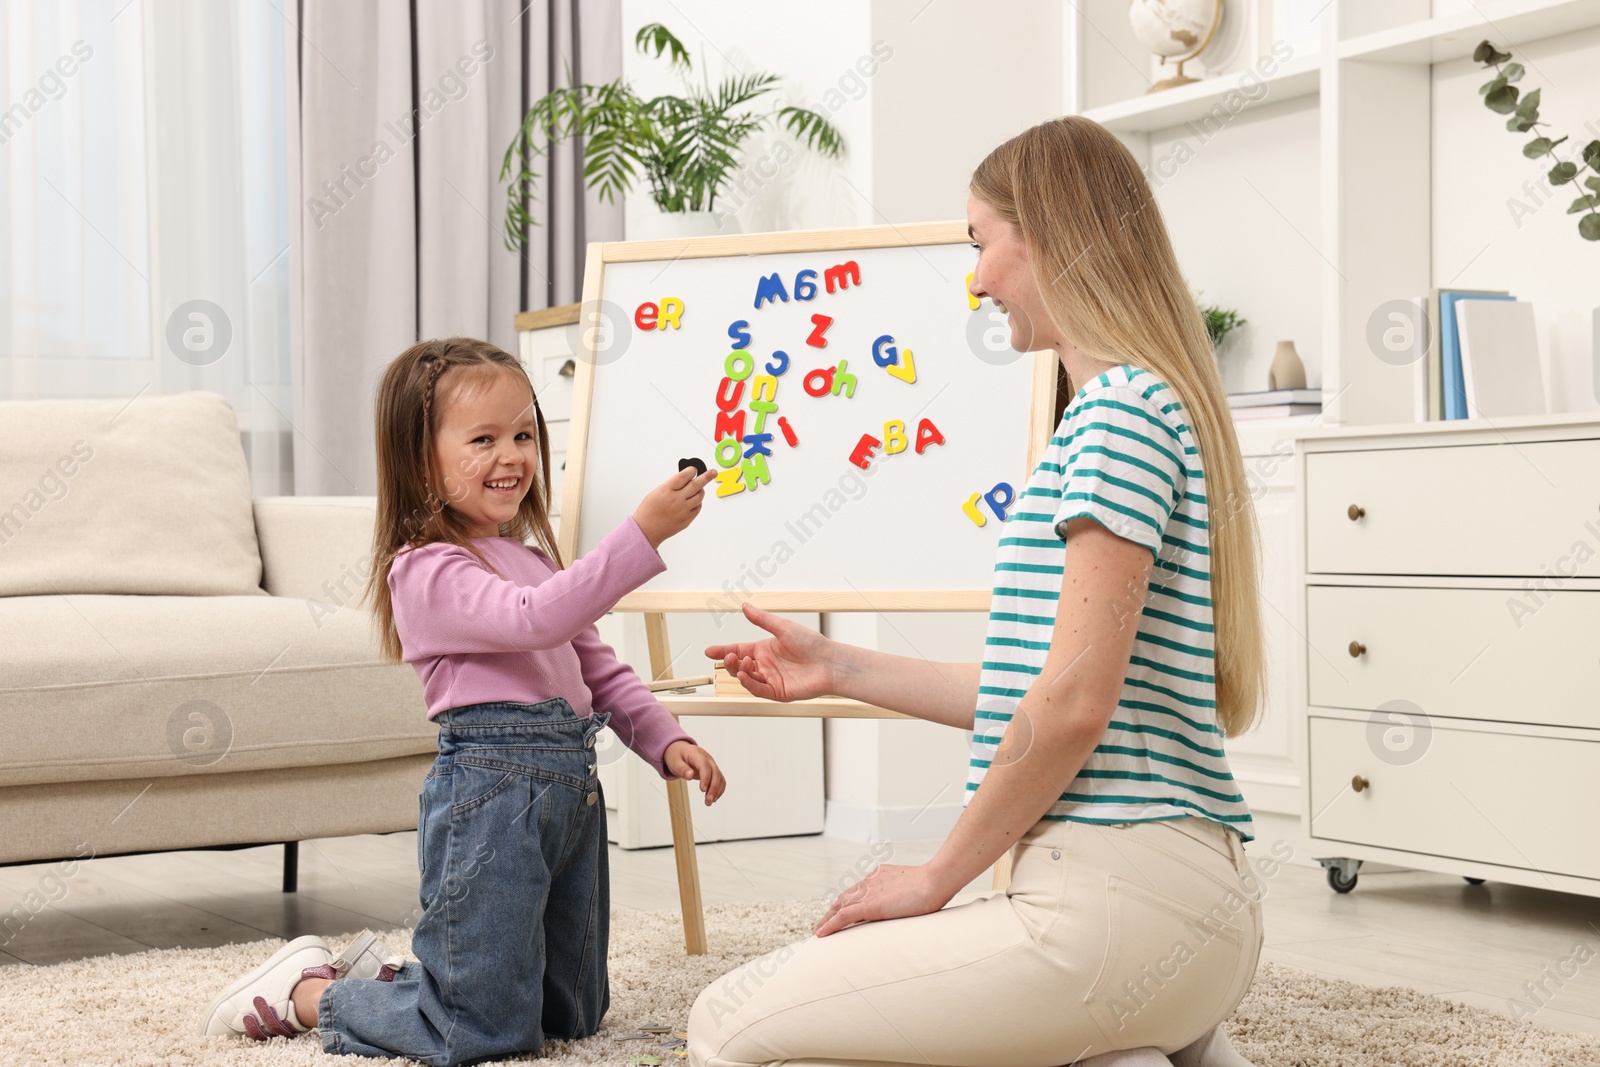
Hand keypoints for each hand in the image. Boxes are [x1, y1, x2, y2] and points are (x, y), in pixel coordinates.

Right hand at [633, 467, 716, 548]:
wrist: (646, 530)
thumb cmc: (649, 511)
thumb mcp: (656, 492)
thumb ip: (671, 486)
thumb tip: (686, 479)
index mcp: (666, 490)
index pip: (684, 476)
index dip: (691, 470)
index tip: (694, 469)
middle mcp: (676, 500)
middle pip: (696, 485)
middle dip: (706, 476)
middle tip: (713, 472)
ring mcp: (683, 510)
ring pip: (699, 496)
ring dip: (701, 490)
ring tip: (699, 488)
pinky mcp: (687, 520)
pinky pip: (697, 508)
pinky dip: (697, 502)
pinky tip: (693, 501)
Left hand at [663, 741, 725, 804]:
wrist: (680, 750)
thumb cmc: (677, 755)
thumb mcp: (674, 761)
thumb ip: (682, 769)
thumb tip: (690, 776)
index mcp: (697, 754)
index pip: (705, 766)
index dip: (706, 777)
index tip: (702, 790)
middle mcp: (708, 759)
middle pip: (715, 772)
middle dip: (713, 787)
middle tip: (708, 801)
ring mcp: (712, 764)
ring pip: (719, 777)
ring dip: (716, 790)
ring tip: (708, 802)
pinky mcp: (713, 770)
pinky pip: (720, 779)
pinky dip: (718, 789)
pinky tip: (713, 798)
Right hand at [704, 602, 835, 702]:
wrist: (830, 663)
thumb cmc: (812, 644)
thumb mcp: (783, 627)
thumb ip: (762, 619)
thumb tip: (745, 606)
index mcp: (765, 649)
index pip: (739, 650)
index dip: (723, 651)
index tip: (709, 651)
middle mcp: (766, 665)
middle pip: (739, 665)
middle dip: (730, 661)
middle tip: (729, 656)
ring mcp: (771, 679)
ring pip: (746, 678)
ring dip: (739, 671)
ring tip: (740, 662)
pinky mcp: (777, 692)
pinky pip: (758, 689)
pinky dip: (748, 683)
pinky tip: (744, 675)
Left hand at [811, 863, 956, 936]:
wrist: (935, 880)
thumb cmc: (933, 884)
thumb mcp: (914, 887)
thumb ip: (904, 894)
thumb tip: (906, 904)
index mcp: (880, 876)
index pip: (857, 890)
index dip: (846, 902)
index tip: (840, 911)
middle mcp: (870, 881)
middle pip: (844, 897)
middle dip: (832, 910)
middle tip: (823, 924)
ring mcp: (869, 892)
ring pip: (839, 906)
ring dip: (826, 919)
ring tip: (819, 932)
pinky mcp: (870, 905)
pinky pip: (844, 916)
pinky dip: (830, 924)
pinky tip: (821, 934)